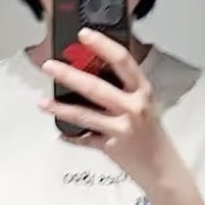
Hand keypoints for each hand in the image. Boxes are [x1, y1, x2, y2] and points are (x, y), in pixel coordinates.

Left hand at [38, 29, 173, 188]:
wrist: (162, 168)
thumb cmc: (152, 133)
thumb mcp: (146, 103)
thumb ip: (124, 87)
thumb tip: (93, 68)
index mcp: (142, 91)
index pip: (122, 60)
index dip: (102, 45)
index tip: (84, 35)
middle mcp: (133, 108)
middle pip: (95, 87)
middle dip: (68, 75)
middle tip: (49, 66)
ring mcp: (122, 129)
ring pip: (84, 115)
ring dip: (60, 108)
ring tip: (42, 102)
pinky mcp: (111, 148)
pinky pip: (85, 140)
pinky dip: (71, 136)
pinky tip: (60, 132)